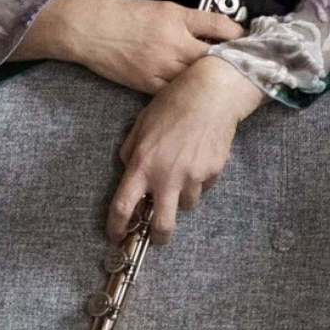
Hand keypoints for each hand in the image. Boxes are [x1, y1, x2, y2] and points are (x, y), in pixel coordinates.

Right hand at [12, 0, 242, 93]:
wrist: (89, 29)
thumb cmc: (124, 13)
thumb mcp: (162, 7)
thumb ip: (190, 20)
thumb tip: (218, 30)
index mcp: (178, 20)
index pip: (220, 27)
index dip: (239, 35)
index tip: (251, 40)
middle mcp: (173, 44)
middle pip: (213, 59)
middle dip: (230, 63)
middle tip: (246, 68)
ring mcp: (161, 68)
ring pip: (196, 80)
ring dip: (211, 83)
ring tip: (226, 87)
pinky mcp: (148, 86)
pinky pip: (175, 94)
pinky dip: (188, 95)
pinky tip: (197, 98)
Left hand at [107, 56, 266, 244]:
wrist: (210, 92)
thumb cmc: (173, 102)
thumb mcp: (142, 122)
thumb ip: (131, 149)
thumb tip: (128, 169)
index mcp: (143, 163)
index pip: (123, 205)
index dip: (117, 226)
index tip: (116, 235)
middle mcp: (166, 175)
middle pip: (162, 226)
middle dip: (158, 237)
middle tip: (157, 235)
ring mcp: (192, 176)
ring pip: (186, 205)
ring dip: (182, 197)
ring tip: (184, 172)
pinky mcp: (213, 172)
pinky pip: (204, 187)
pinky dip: (200, 180)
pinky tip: (199, 158)